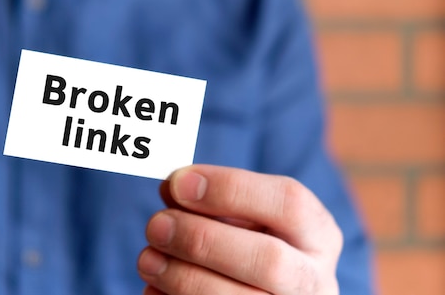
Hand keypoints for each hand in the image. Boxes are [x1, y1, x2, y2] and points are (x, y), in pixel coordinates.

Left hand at [137, 165, 341, 294]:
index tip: (177, 182)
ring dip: (183, 277)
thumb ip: (212, 201)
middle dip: (202, 239)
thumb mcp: (242, 218)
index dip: (230, 188)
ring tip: (147, 258)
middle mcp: (314, 280)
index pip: (288, 203)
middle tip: (156, 224)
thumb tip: (172, 188)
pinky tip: (153, 288)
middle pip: (268, 260)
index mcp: (318, 235)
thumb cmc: (247, 245)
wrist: (264, 292)